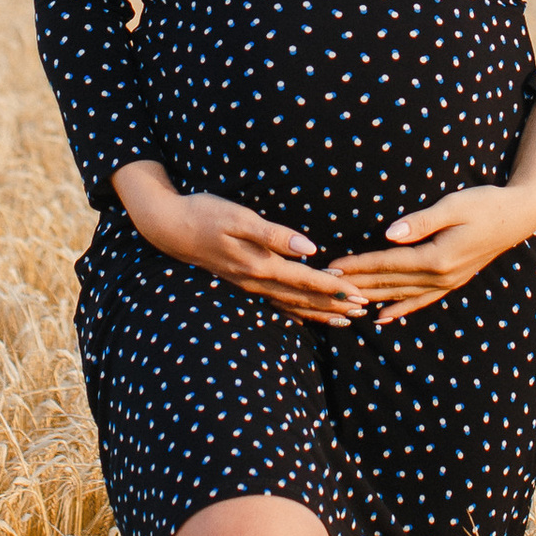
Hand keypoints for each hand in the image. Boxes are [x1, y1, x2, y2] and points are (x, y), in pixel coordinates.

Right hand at [110, 164, 368, 325]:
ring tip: (345, 320)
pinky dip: (296, 310)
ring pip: (291, 305)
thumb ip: (274, 234)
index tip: (359, 294)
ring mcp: (248, 285)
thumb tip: (308, 248)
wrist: (170, 227)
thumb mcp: (239, 218)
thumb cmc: (206, 215)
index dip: (334, 288)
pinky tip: (307, 314)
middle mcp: (256, 281)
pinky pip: (276, 303)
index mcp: (260, 265)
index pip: (306, 280)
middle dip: (334, 305)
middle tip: (364, 311)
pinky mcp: (242, 282)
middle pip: (303, 298)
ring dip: (319, 312)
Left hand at [339, 186, 535, 323]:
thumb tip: (389, 233)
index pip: (388, 262)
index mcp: (437, 257)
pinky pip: (422, 300)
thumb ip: (421, 222)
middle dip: (358, 283)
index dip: (359, 264)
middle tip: (327, 284)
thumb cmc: (485, 204)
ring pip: (402, 295)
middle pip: (390, 282)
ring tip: (345, 301)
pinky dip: (401, 308)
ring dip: (373, 297)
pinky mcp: (453, 282)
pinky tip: (384, 315)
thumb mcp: (453, 206)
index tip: (333, 265)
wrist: (518, 216)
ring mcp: (448, 282)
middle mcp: (441, 276)